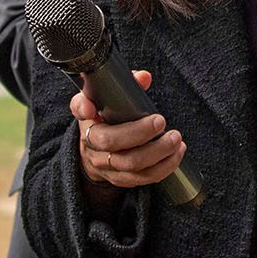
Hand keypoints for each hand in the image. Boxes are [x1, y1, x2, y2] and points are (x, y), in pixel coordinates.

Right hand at [69, 69, 184, 188]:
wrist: (96, 152)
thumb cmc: (106, 119)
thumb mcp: (108, 99)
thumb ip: (125, 85)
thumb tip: (144, 78)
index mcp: (86, 118)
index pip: (80, 110)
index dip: (84, 108)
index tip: (93, 106)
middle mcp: (91, 144)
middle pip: (112, 142)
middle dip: (140, 133)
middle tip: (161, 121)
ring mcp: (105, 165)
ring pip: (131, 165)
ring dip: (159, 153)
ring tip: (176, 140)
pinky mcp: (120, 179)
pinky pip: (142, 179)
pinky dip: (163, 167)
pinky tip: (176, 154)